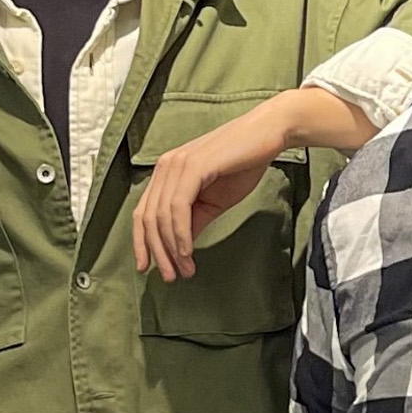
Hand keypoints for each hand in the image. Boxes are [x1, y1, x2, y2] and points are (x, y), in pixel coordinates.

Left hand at [133, 98, 292, 281]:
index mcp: (167, 173)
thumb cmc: (244, 163)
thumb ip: (195, 219)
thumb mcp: (216, 200)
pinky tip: (188, 252)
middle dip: (158, 253)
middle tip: (171, 277)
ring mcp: (177, 165)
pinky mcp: (193, 167)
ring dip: (171, 249)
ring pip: (162, 216)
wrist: (268, 135)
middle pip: (148, 218)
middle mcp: (165, 167)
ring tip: (184, 270)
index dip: (143, 243)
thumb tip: (180, 247)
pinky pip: (178, 208)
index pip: (143, 213)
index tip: (150, 269)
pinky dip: (181, 234)